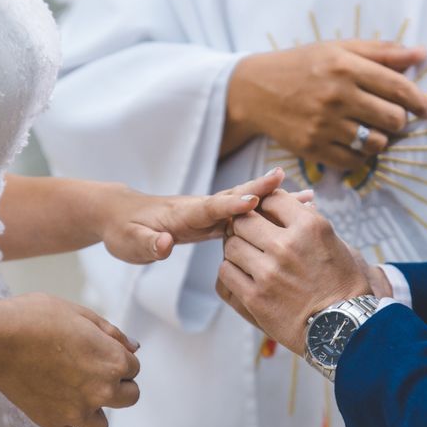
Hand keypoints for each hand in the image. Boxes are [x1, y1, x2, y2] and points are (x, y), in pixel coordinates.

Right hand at [0, 294, 139, 426]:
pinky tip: (56, 401)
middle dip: (118, 385)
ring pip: (101, 425)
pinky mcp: (52, 422)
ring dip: (95, 410)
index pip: (134, 367)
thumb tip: (133, 346)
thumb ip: (113, 333)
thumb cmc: (37, 319)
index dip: (119, 357)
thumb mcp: (82, 314)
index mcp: (113, 361)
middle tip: (95, 372)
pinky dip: (65, 421)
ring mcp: (77, 410)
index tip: (100, 352)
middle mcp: (102, 390)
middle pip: (129, 397)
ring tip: (78, 392)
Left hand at [94, 168, 285, 263]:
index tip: (255, 200)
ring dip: (272, 199)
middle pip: (234, 197)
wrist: (119, 214)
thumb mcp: (129, 242)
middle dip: (261, 190)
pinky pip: (242, 215)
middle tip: (290, 182)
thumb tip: (166, 244)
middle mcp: (199, 208)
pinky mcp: (211, 221)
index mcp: (182, 213)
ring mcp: (207, 213)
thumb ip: (148, 244)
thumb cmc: (123, 229)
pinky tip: (286, 214)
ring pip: (244, 203)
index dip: (231, 205)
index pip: (209, 207)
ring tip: (306, 197)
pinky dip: (265, 211)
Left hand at [217, 189, 371, 354]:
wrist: (344, 327)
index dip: (265, 204)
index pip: (272, 199)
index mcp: (310, 227)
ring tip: (247, 256)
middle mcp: (287, 246)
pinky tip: (243, 274)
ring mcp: (268, 272)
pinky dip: (231, 270)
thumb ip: (308, 221)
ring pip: (231, 245)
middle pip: (244, 220)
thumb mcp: (334, 242)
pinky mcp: (255, 297)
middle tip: (249, 233)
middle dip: (245, 225)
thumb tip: (291, 204)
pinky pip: (226, 272)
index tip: (264, 212)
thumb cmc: (342, 285)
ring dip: (237, 249)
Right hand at [225, 40, 426, 168]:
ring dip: (381, 141)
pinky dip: (361, 157)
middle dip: (400, 122)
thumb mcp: (338, 49)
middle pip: (393, 119)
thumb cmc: (301, 66)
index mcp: (346, 67)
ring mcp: (323, 125)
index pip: (398, 87)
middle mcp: (336, 96)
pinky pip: (353, 162)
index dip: (420, 101)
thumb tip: (421, 53)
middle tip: (396, 121)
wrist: (256, 90)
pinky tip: (356, 146)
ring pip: (375, 144)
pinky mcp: (312, 148)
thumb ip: (380, 51)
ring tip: (373, 133)